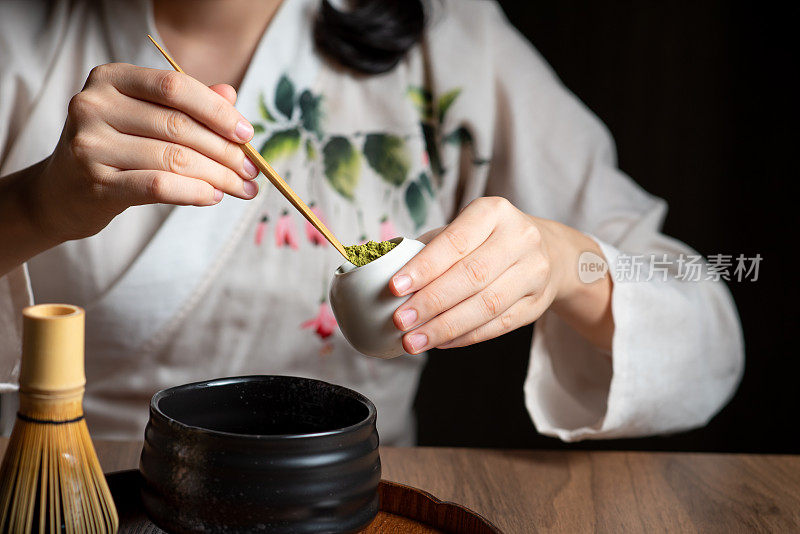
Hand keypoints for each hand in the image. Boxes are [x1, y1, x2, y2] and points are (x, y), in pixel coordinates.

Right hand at [28, 63, 258, 241]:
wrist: (62, 193)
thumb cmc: (117, 150)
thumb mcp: (146, 119)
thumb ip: (187, 105)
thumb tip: (231, 95)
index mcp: (111, 79)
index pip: (175, 87)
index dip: (217, 111)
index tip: (248, 134)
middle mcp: (95, 105)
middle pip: (179, 126)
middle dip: (226, 151)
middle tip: (253, 170)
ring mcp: (91, 144)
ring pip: (174, 158)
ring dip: (218, 177)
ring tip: (242, 188)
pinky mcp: (95, 182)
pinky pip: (159, 185)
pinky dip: (195, 192)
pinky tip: (213, 197)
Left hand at [389, 197, 612, 352]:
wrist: (548, 251)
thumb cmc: (487, 239)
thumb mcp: (461, 229)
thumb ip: (423, 247)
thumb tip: (370, 261)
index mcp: (494, 212)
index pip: (456, 242)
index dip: (424, 267)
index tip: (394, 288)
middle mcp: (520, 239)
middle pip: (472, 277)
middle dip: (431, 303)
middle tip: (400, 321)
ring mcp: (534, 272)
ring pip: (486, 306)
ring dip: (445, 328)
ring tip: (413, 341)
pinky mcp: (537, 304)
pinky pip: (498, 326)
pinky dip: (464, 337)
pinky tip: (439, 342)